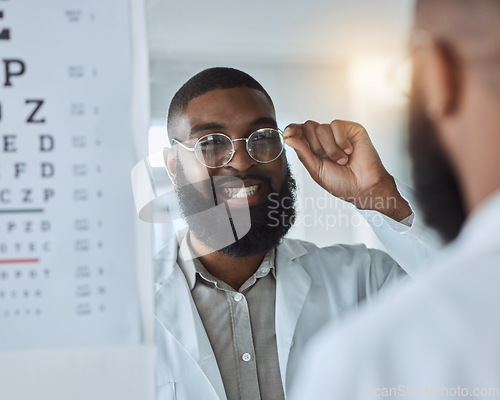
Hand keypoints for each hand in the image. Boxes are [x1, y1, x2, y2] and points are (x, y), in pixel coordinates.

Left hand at [284, 120, 411, 221]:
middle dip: (315, 145)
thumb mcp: (316, 170)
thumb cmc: (342, 183)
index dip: (293, 130)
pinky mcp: (351, 128)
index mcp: (314, 148)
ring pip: (321, 128)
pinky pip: (336, 126)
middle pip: (308, 126)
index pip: (300, 132)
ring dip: (330, 149)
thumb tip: (289, 139)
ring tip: (341, 160)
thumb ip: (303, 153)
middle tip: (326, 158)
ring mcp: (338, 133)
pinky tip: (349, 152)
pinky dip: (341, 142)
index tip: (288, 133)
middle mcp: (325, 139)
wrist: (363, 187)